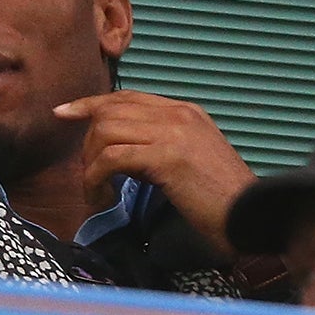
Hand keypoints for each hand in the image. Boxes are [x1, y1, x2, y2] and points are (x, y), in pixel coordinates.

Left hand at [55, 90, 255, 258]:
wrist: (251, 217)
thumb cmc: (221, 200)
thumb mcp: (191, 161)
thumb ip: (160, 146)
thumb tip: (122, 152)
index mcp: (185, 111)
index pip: (127, 97)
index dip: (91, 103)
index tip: (63, 113)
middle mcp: (178, 114)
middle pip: (110, 111)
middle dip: (88, 144)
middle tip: (91, 177)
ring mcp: (174, 133)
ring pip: (106, 131)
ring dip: (90, 165)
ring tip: (98, 191)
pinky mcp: (167, 157)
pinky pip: (112, 158)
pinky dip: (97, 178)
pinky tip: (103, 197)